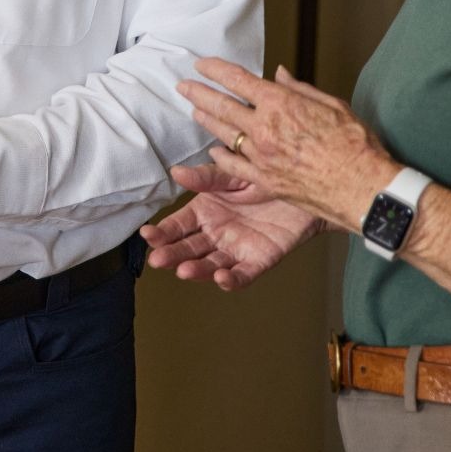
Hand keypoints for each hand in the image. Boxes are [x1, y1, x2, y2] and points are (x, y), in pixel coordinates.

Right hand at [140, 164, 321, 290]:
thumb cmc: (263, 178)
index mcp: (204, 212)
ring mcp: (236, 249)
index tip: (148, 235)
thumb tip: (176, 172)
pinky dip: (232, 279)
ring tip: (184, 271)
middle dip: (172, 255)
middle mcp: (216, 234)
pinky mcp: (258, 261)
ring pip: (211, 264)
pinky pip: (243, 274)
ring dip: (197, 270)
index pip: (178, 225)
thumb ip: (206, 178)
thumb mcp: (232, 174)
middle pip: (189, 248)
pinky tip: (221, 279)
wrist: (302, 187)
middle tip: (158, 260)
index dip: (162, 232)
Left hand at [179, 59, 397, 231]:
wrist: (363, 188)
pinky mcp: (265, 181)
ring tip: (194, 110)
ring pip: (223, 134)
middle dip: (199, 92)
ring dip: (206, 120)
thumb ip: (299, 89)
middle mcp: (265, 128)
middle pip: (221, 106)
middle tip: (183, 85)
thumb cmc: (356, 145)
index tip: (201, 64)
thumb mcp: (332, 105)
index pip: (237, 80)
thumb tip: (279, 74)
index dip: (215, 70)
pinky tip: (213, 150)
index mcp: (281, 104)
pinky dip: (221, 156)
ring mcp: (261, 156)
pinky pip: (234, 166)